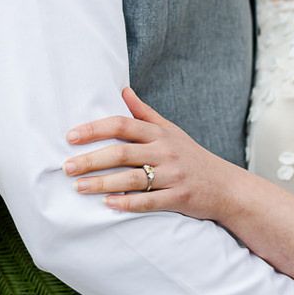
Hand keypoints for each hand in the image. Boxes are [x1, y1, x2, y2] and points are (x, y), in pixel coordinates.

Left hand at [63, 88, 235, 219]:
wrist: (227, 186)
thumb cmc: (191, 156)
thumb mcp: (171, 131)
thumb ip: (144, 113)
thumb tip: (122, 90)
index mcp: (159, 133)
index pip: (122, 124)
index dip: (94, 129)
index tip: (70, 136)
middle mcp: (165, 151)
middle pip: (122, 153)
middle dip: (91, 160)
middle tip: (66, 167)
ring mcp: (173, 175)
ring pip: (132, 179)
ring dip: (102, 183)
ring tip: (78, 187)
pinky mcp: (179, 197)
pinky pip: (150, 201)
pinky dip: (128, 203)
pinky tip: (107, 205)